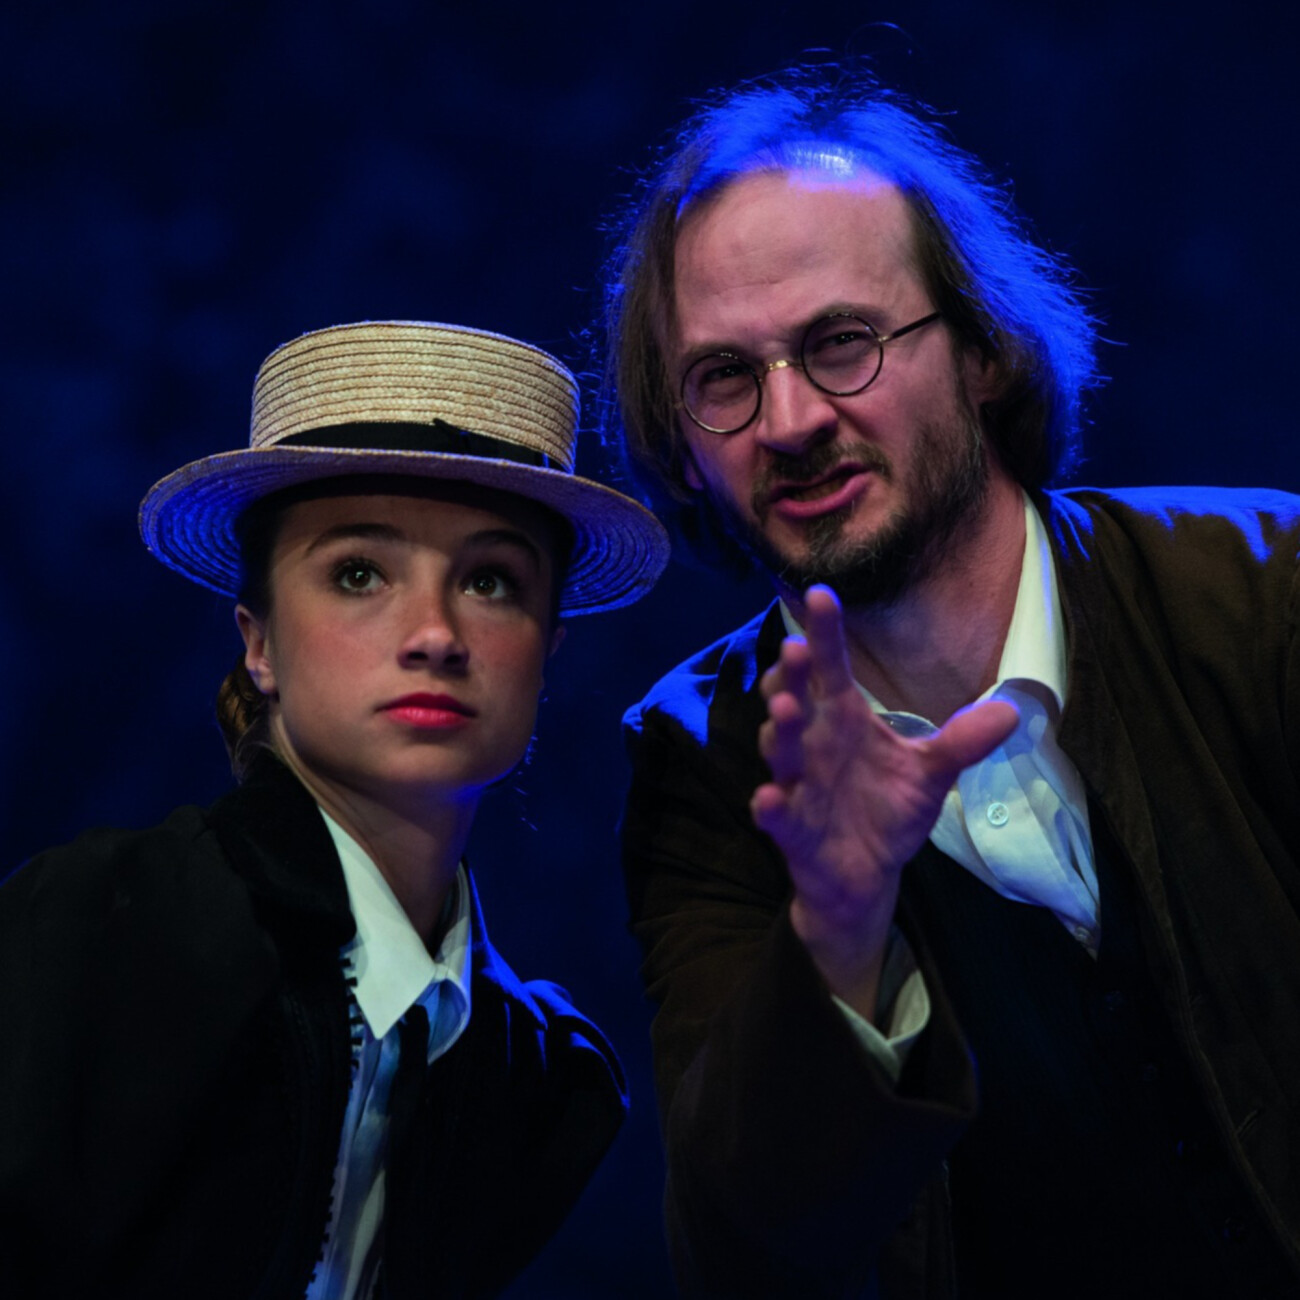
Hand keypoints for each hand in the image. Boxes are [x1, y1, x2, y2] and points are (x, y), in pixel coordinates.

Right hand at [750, 586, 1016, 1017]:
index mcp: (844, 720)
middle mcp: (815, 743)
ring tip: (788, 710)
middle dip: (790, 675)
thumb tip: (1013, 710)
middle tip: (795, 647)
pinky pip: (774, 813)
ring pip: (782, 750)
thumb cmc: (887, 810)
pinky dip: (769, 805)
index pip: (831, 668)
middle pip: (795, 699)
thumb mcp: (930, 773)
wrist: (864, 876)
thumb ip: (962, 742)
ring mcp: (798, 783)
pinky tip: (768, 797)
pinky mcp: (789, 827)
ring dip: (782, 729)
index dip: (825, 633)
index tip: (822, 593)